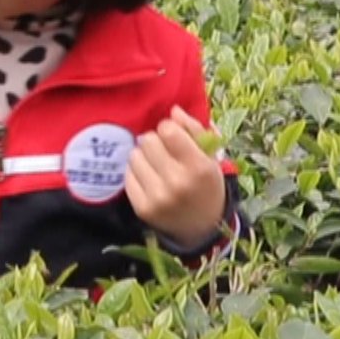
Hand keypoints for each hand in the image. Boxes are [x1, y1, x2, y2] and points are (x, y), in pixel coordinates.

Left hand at [125, 106, 227, 249]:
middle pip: (147, 140)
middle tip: (165, 153)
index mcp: (200, 168)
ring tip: (157, 166)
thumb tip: (173, 110)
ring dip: (144, 156)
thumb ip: (195, 130)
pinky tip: (150, 179)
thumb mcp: (212, 158)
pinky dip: (137, 173)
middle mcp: (177, 183)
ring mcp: (158, 197)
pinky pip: (127, 174)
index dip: (169, 129)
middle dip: (155, 141)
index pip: (168, 131)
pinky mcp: (142, 208)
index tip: (175, 136)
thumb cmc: (207, 185)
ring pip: (134, 155)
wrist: (202, 228)